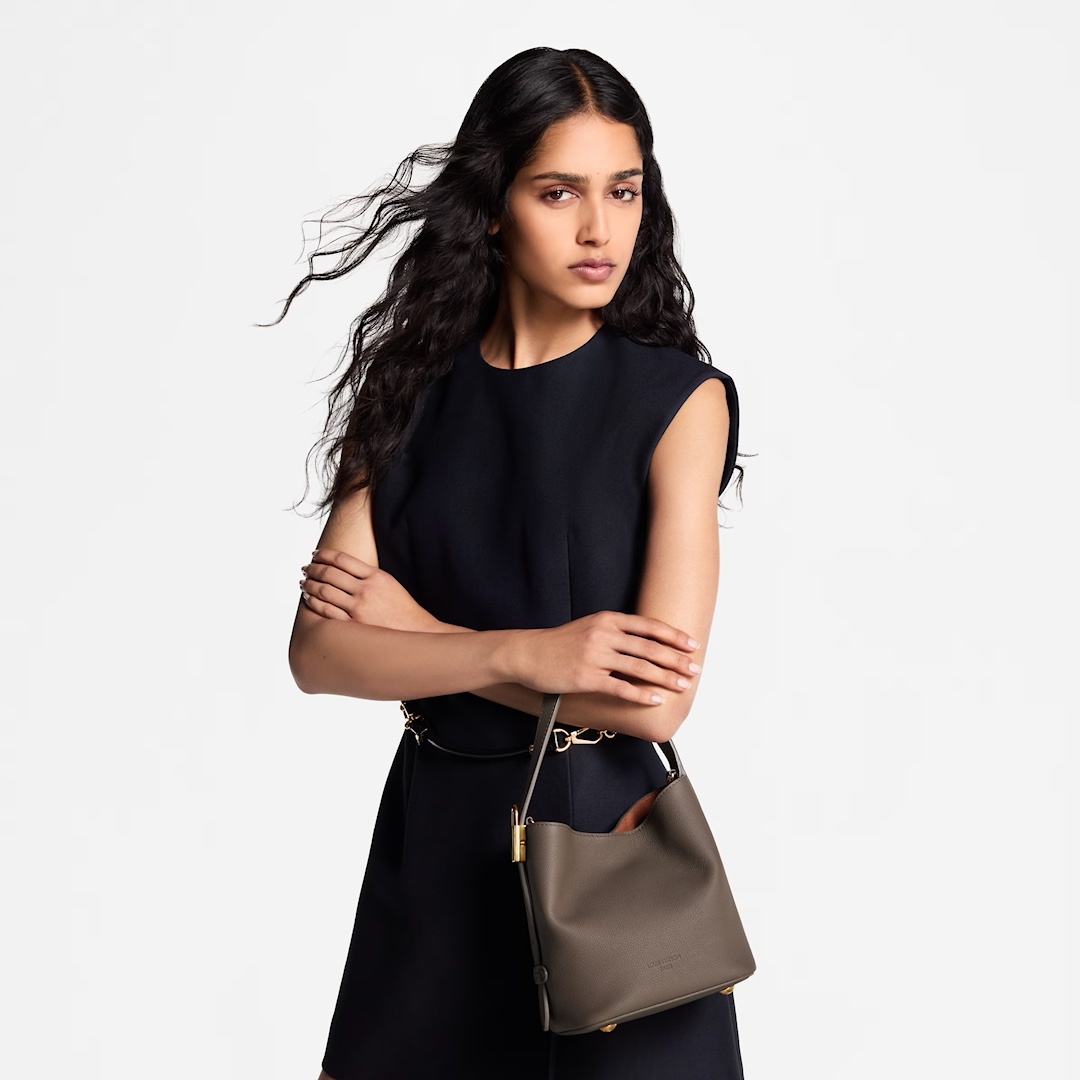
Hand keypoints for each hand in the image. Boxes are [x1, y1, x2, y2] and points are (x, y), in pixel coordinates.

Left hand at [299, 548, 438, 631]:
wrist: (416, 632)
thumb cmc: (402, 608)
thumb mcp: (389, 583)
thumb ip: (368, 575)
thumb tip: (342, 568)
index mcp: (376, 576)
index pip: (342, 559)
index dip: (324, 554)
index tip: (315, 554)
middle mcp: (366, 590)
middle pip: (330, 573)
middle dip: (313, 569)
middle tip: (305, 568)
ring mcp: (358, 608)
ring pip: (325, 591)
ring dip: (310, 585)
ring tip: (304, 582)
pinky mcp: (353, 625)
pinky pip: (326, 611)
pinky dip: (314, 603)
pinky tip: (309, 599)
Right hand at [499, 610, 701, 705]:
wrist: (528, 653)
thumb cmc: (560, 642)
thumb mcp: (589, 626)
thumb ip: (616, 631)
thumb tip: (647, 643)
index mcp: (607, 619)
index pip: (648, 626)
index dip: (673, 636)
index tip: (692, 645)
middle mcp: (604, 635)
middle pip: (649, 648)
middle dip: (676, 660)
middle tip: (695, 669)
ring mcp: (595, 656)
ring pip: (640, 668)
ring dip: (665, 677)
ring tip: (683, 685)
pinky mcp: (586, 677)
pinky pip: (620, 687)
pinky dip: (641, 695)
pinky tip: (656, 699)